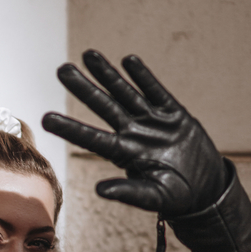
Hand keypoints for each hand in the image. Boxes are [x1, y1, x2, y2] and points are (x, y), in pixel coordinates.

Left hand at [42, 51, 225, 217]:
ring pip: (126, 93)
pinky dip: (144, 77)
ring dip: (108, 74)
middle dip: (83, 88)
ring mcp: (152, 122)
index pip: (92, 139)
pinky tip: (128, 61)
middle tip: (61, 69)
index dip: (69, 128)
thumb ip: (128, 192)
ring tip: (88, 54)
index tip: (46, 119)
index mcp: (125, 155)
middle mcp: (133, 134)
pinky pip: (156, 92)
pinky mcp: (173, 114)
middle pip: (104, 107)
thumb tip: (100, 191)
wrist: (204, 189)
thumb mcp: (153, 196)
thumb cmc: (176, 197)